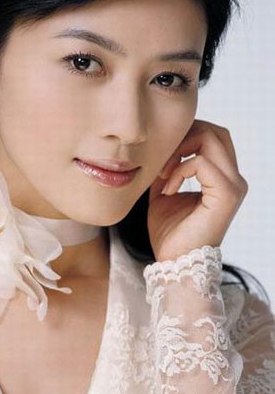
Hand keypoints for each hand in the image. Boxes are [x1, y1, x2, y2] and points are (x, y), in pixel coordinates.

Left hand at [147, 119, 247, 262]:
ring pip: (212, 139)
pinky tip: (168, 189)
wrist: (174, 262)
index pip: (213, 136)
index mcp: (222, 178)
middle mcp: (234, 179)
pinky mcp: (227, 195)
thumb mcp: (164, 192)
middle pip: (215, 132)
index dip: (185, 137)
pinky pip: (201, 162)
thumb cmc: (169, 233)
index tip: (161, 159)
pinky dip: (179, 170)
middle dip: (184, 136)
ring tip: (163, 174)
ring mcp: (234, 186)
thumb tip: (158, 148)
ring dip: (180, 150)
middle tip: (163, 157)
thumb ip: (167, 170)